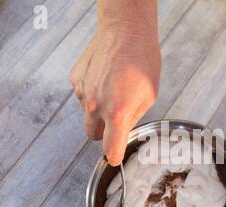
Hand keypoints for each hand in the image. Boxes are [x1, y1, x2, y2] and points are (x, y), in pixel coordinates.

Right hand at [70, 1, 160, 165]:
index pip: (110, 148)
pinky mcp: (76, 79)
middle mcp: (96, 106)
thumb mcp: (149, 95)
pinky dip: (92, 93)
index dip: (113, 155)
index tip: (114, 157)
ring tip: (113, 91)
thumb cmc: (142, 59)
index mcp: (117, 113)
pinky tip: (105, 79)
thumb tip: (124, 130)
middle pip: (92, 135)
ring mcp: (83, 92)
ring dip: (97, 111)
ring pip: (87, 115)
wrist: (125, 30)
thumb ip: (134, 117)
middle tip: (115, 120)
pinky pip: (83, 96)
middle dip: (103, 133)